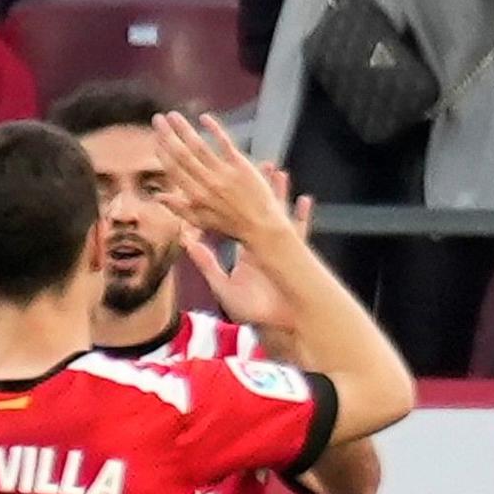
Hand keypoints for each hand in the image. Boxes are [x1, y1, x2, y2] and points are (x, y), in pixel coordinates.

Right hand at [151, 112, 292, 245]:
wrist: (263, 228)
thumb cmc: (233, 227)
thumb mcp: (202, 222)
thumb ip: (179, 208)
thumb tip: (157, 197)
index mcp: (195, 197)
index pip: (173, 170)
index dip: (162, 153)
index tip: (156, 139)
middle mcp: (207, 184)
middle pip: (182, 155)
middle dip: (167, 135)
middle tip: (157, 119)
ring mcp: (224, 174)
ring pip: (198, 146)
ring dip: (183, 129)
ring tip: (173, 115)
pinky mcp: (240, 167)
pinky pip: (224, 143)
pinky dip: (213, 129)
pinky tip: (204, 118)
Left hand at [182, 164, 315, 332]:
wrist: (278, 327)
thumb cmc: (251, 313)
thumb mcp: (223, 287)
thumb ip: (207, 263)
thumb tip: (187, 241)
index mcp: (246, 253)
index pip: (234, 222)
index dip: (229, 204)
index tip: (221, 185)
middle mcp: (263, 248)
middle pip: (258, 211)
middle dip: (257, 189)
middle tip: (252, 166)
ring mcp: (280, 250)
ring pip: (278, 215)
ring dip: (278, 195)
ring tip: (277, 172)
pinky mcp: (295, 257)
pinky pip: (299, 232)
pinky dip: (301, 217)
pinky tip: (306, 200)